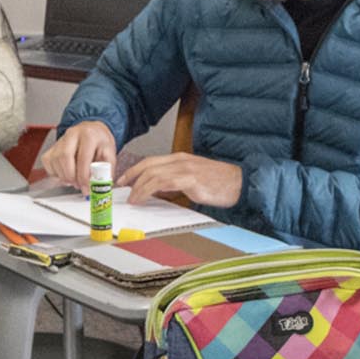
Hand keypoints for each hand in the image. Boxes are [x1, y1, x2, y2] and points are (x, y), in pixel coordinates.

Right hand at [40, 121, 115, 188]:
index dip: (84, 176)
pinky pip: (48, 162)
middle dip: (71, 176)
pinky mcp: (53, 146)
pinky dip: (54, 172)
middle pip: (64, 157)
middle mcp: (72, 134)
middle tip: (78, 185)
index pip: (83, 157)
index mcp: (89, 135)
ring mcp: (60, 139)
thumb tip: (102, 185)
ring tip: (74, 181)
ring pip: (55, 160)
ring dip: (63, 176)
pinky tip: (65, 174)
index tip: (87, 187)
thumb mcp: (110, 153)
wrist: (92, 131)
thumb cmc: (100, 142)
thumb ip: (106, 169)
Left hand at [119, 153, 242, 207]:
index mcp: (181, 159)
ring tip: (130, 197)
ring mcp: (185, 168)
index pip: (151, 161)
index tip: (124, 179)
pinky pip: (162, 183)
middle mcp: (180, 160)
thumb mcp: (193, 181)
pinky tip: (142, 198)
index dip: (135, 169)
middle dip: (131, 175)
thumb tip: (158, 191)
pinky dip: (148, 190)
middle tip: (120, 186)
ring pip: (152, 174)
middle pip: (148, 164)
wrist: (239, 183)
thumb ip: (175, 183)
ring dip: (137, 186)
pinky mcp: (189, 179)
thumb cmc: (219, 184)